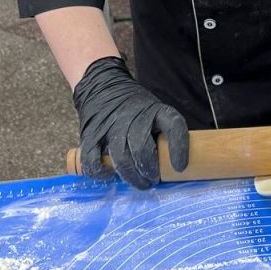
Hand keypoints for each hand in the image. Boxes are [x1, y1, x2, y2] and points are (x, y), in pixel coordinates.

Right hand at [73, 56, 188, 188]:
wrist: (103, 87)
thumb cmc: (136, 108)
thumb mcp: (155, 111)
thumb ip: (162, 133)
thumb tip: (175, 169)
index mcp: (155, 110)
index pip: (173, 125)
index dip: (179, 148)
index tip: (179, 168)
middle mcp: (133, 116)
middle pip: (142, 148)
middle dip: (150, 170)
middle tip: (153, 180)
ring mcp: (110, 126)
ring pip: (121, 157)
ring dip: (131, 176)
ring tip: (139, 182)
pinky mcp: (91, 135)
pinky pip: (93, 159)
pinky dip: (102, 172)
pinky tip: (110, 175)